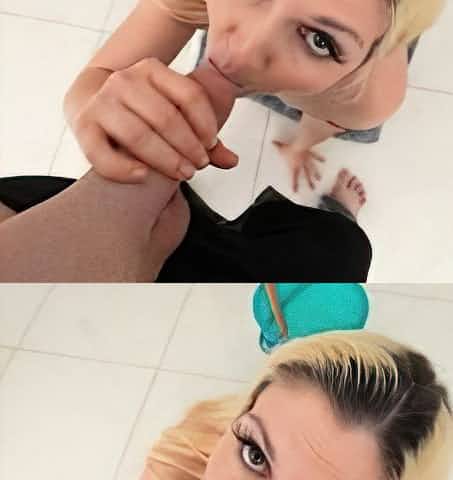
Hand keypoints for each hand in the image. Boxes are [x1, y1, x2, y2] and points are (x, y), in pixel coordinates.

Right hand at [72, 57, 237, 182]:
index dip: (206, 125)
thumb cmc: (142, 115)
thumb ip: (203, 138)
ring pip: (139, 136)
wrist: (90, 107)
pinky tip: (143, 177)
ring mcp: (102, 103)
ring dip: (165, 160)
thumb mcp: (174, 116)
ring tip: (181, 174)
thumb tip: (232, 161)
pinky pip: (103, 155)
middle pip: (166, 118)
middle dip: (188, 147)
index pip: (189, 95)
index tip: (211, 146)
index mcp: (152, 69)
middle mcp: (124, 81)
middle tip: (197, 167)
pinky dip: (124, 169)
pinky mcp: (84, 128)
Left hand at [273, 140, 324, 191]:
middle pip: (306, 176)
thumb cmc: (291, 149)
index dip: (294, 185)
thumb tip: (273, 143)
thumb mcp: (282, 148)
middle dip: (309, 182)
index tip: (295, 191)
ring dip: (316, 174)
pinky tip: (323, 160)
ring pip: (312, 169)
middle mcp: (302, 165)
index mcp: (294, 166)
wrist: (301, 144)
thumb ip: (277, 146)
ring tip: (319, 179)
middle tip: (312, 188)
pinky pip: (316, 156)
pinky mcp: (311, 154)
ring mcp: (307, 160)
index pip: (294, 178)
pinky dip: (320, 158)